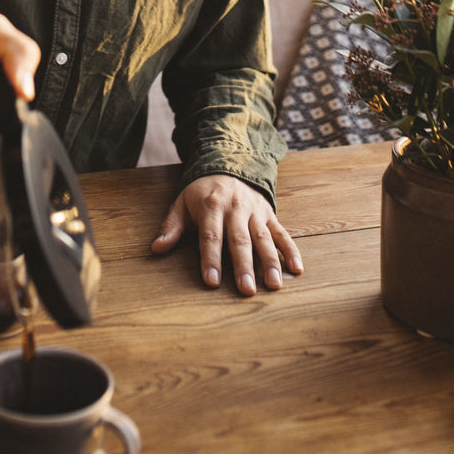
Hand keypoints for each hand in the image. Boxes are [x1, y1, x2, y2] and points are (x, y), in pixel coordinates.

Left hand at [151, 174, 302, 294]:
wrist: (229, 162)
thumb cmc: (202, 192)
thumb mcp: (182, 203)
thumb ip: (172, 226)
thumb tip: (156, 249)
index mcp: (211, 205)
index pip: (211, 236)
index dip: (210, 259)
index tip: (211, 281)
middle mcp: (236, 208)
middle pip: (239, 240)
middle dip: (243, 266)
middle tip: (246, 290)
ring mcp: (255, 212)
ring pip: (263, 238)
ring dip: (270, 262)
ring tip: (274, 285)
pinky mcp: (270, 214)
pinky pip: (282, 233)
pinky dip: (291, 250)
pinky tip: (297, 268)